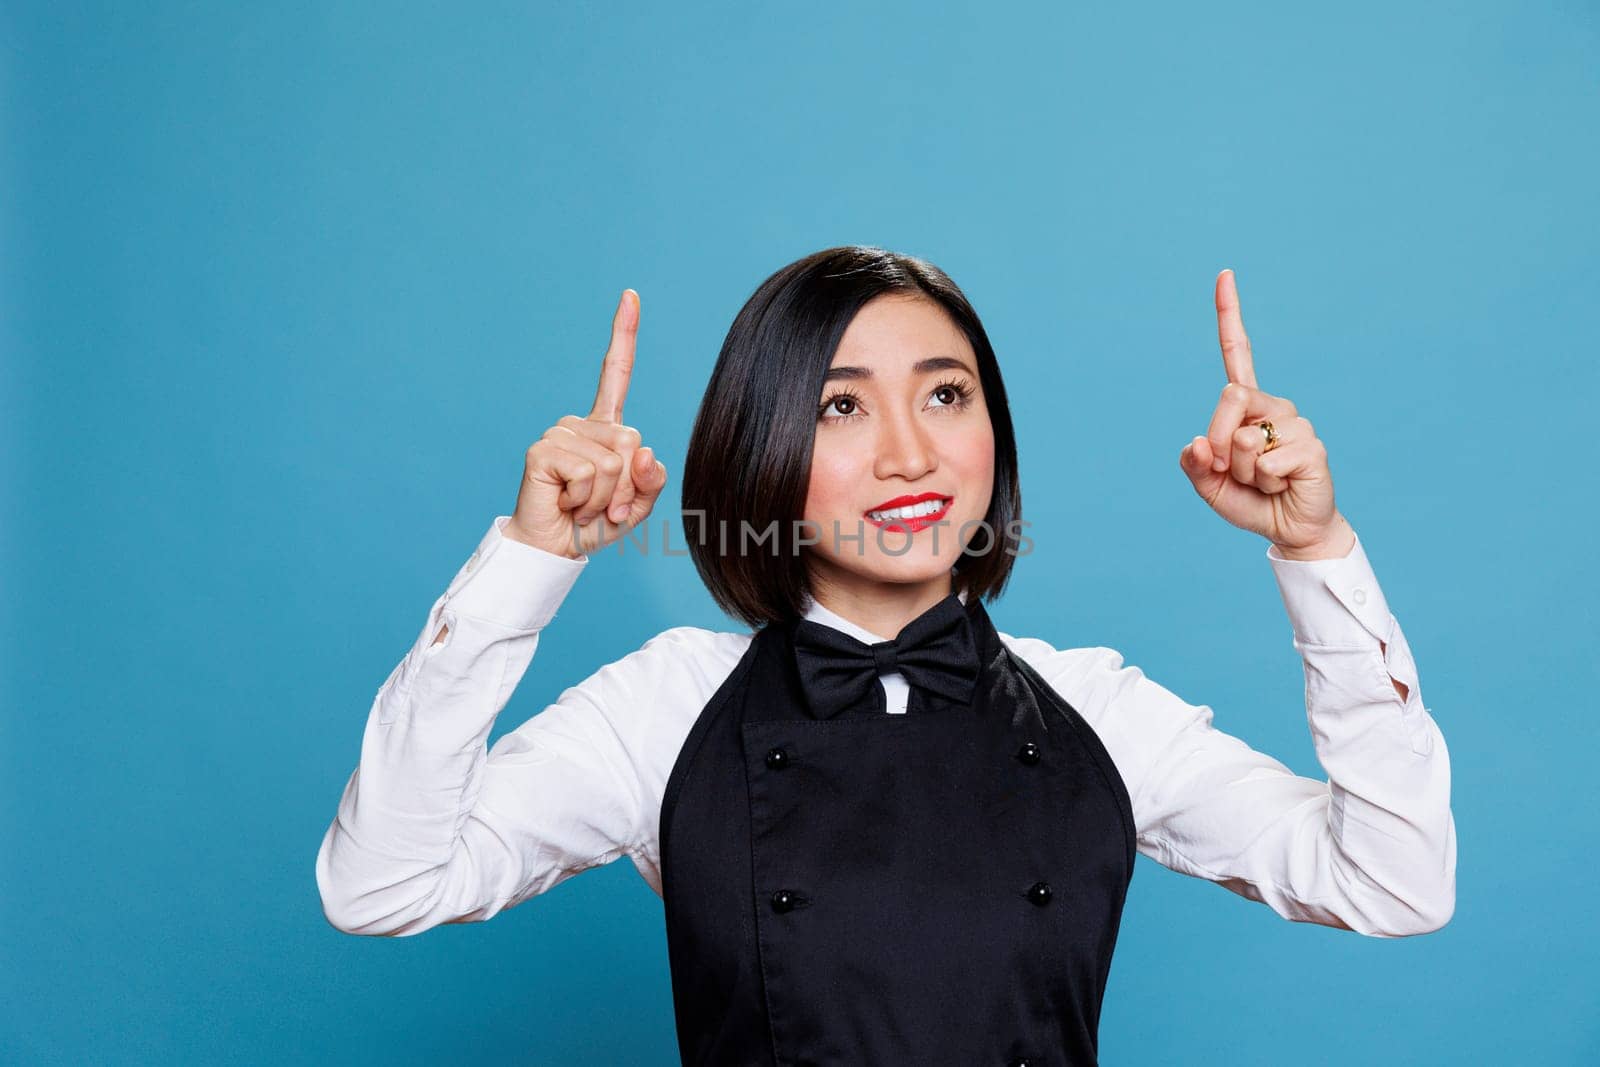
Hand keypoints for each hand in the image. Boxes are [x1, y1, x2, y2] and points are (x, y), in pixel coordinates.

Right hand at [505, 289, 669, 558]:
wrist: (556, 549)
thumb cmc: (596, 524)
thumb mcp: (638, 504)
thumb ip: (651, 479)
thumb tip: (644, 450)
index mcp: (606, 427)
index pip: (617, 373)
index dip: (623, 334)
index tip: (630, 295)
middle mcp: (582, 424)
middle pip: (632, 441)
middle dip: (627, 485)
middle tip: (602, 505)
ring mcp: (560, 434)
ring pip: (612, 462)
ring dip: (605, 497)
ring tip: (582, 505)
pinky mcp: (543, 450)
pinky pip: (589, 473)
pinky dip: (587, 499)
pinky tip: (567, 503)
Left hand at [1177, 270, 1351, 557]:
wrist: (1287, 530)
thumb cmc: (1248, 501)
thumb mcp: (1207, 484)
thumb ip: (1193, 462)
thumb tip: (1198, 442)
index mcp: (1245, 406)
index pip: (1237, 352)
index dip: (1229, 314)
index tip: (1224, 274)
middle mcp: (1272, 406)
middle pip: (1229, 398)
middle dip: (1217, 442)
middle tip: (1230, 470)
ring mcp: (1296, 423)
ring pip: (1244, 438)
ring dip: (1242, 471)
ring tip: (1263, 481)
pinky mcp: (1312, 447)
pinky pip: (1268, 461)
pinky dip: (1264, 481)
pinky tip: (1282, 484)